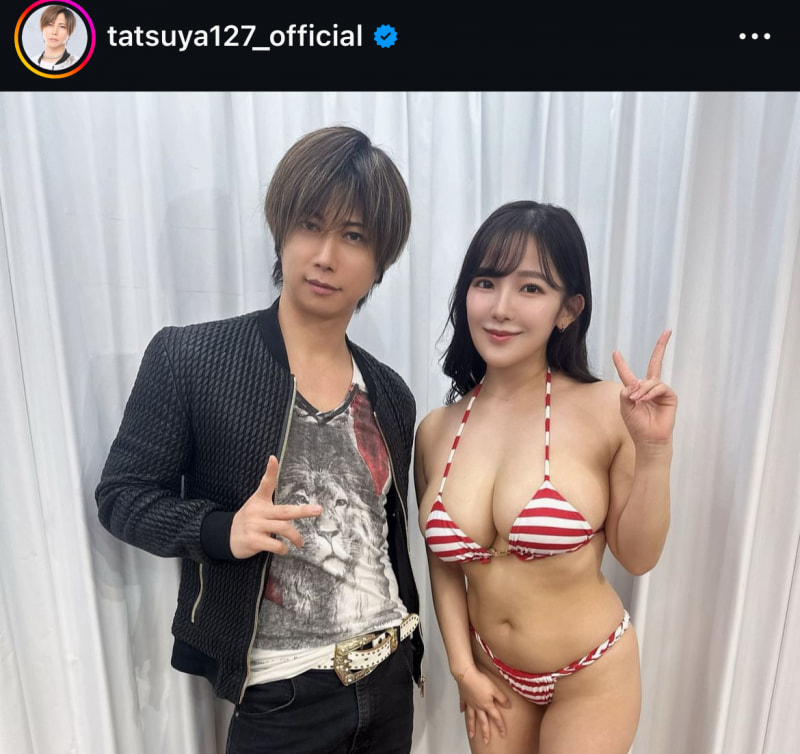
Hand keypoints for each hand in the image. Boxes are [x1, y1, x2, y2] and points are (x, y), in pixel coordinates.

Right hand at [230, 455, 321, 558]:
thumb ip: (274, 505)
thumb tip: (298, 509)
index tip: (273, 458)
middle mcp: (258, 511)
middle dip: (303, 511)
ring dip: (295, 537)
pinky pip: (275, 544)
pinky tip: (284, 549)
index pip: (266, 483)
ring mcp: (255, 526)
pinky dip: (283, 548)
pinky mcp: (253, 540)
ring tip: (300, 542)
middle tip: (318, 510)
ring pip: (283, 528)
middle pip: (285, 511)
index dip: (270, 471)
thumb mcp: (257, 505)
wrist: (225, 536)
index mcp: (259, 500)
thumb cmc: (249, 520)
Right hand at [456, 664, 509, 744]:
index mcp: (487, 705)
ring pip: (471, 718)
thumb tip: (508, 706)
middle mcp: (478, 706)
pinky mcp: (464, 697)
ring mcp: (470, 703)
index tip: (503, 734)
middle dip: (485, 732)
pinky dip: (463, 709)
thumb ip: (502, 698)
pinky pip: (463, 706)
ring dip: (471, 727)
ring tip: (471, 735)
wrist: (466, 675)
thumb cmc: (480, 681)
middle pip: (483, 721)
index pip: (496, 718)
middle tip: (486, 741)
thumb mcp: (495, 689)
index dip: (500, 726)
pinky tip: (462, 712)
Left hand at [612, 330, 677, 446]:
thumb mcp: (625, 407)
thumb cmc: (636, 425)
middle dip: (661, 346)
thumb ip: (626, 392)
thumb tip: (634, 383)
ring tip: (636, 400)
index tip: (615, 352)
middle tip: (668, 331)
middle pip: (655, 362)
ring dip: (642, 389)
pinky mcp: (670, 396)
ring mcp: (660, 390)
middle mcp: (649, 387)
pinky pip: (660, 386)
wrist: (648, 438)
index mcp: (635, 389)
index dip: (621, 363)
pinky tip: (644, 400)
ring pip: (651, 380)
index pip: (628, 373)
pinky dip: (650, 392)